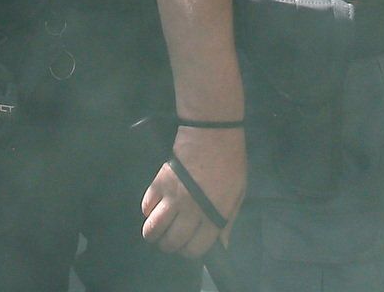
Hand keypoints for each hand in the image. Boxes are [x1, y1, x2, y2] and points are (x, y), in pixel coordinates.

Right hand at [140, 125, 245, 257]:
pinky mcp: (159, 182)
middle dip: (170, 245)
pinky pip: (145, 207)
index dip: (190, 252)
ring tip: (158, 230)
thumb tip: (222, 246)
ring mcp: (173, 197)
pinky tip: (155, 207)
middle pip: (172, 242)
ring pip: (153, 229)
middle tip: (172, 238)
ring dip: (154, 234)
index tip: (189, 246)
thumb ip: (228, 222)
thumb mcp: (238, 194)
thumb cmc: (230, 163)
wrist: (212, 132)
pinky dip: (148, 212)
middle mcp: (191, 210)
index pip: (195, 248)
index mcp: (214, 214)